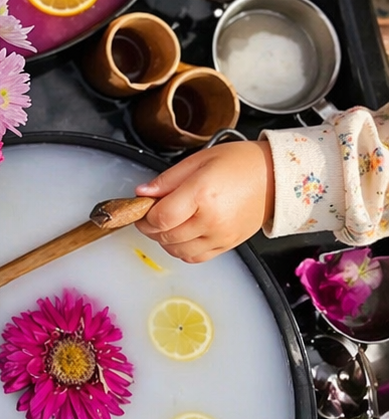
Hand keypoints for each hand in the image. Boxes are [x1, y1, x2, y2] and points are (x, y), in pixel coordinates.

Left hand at [134, 140, 274, 261]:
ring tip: (167, 223)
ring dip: (164, 240)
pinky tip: (182, 234)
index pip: (159, 217)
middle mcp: (211, 220)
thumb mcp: (199, 160)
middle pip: (165, 236)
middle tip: (150, 214)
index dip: (143, 216)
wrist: (277, 176)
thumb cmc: (241, 164)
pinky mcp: (228, 245)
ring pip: (177, 251)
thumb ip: (167, 179)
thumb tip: (142, 193)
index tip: (141, 208)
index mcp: (202, 195)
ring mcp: (220, 236)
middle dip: (150, 227)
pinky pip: (195, 258)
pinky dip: (181, 250)